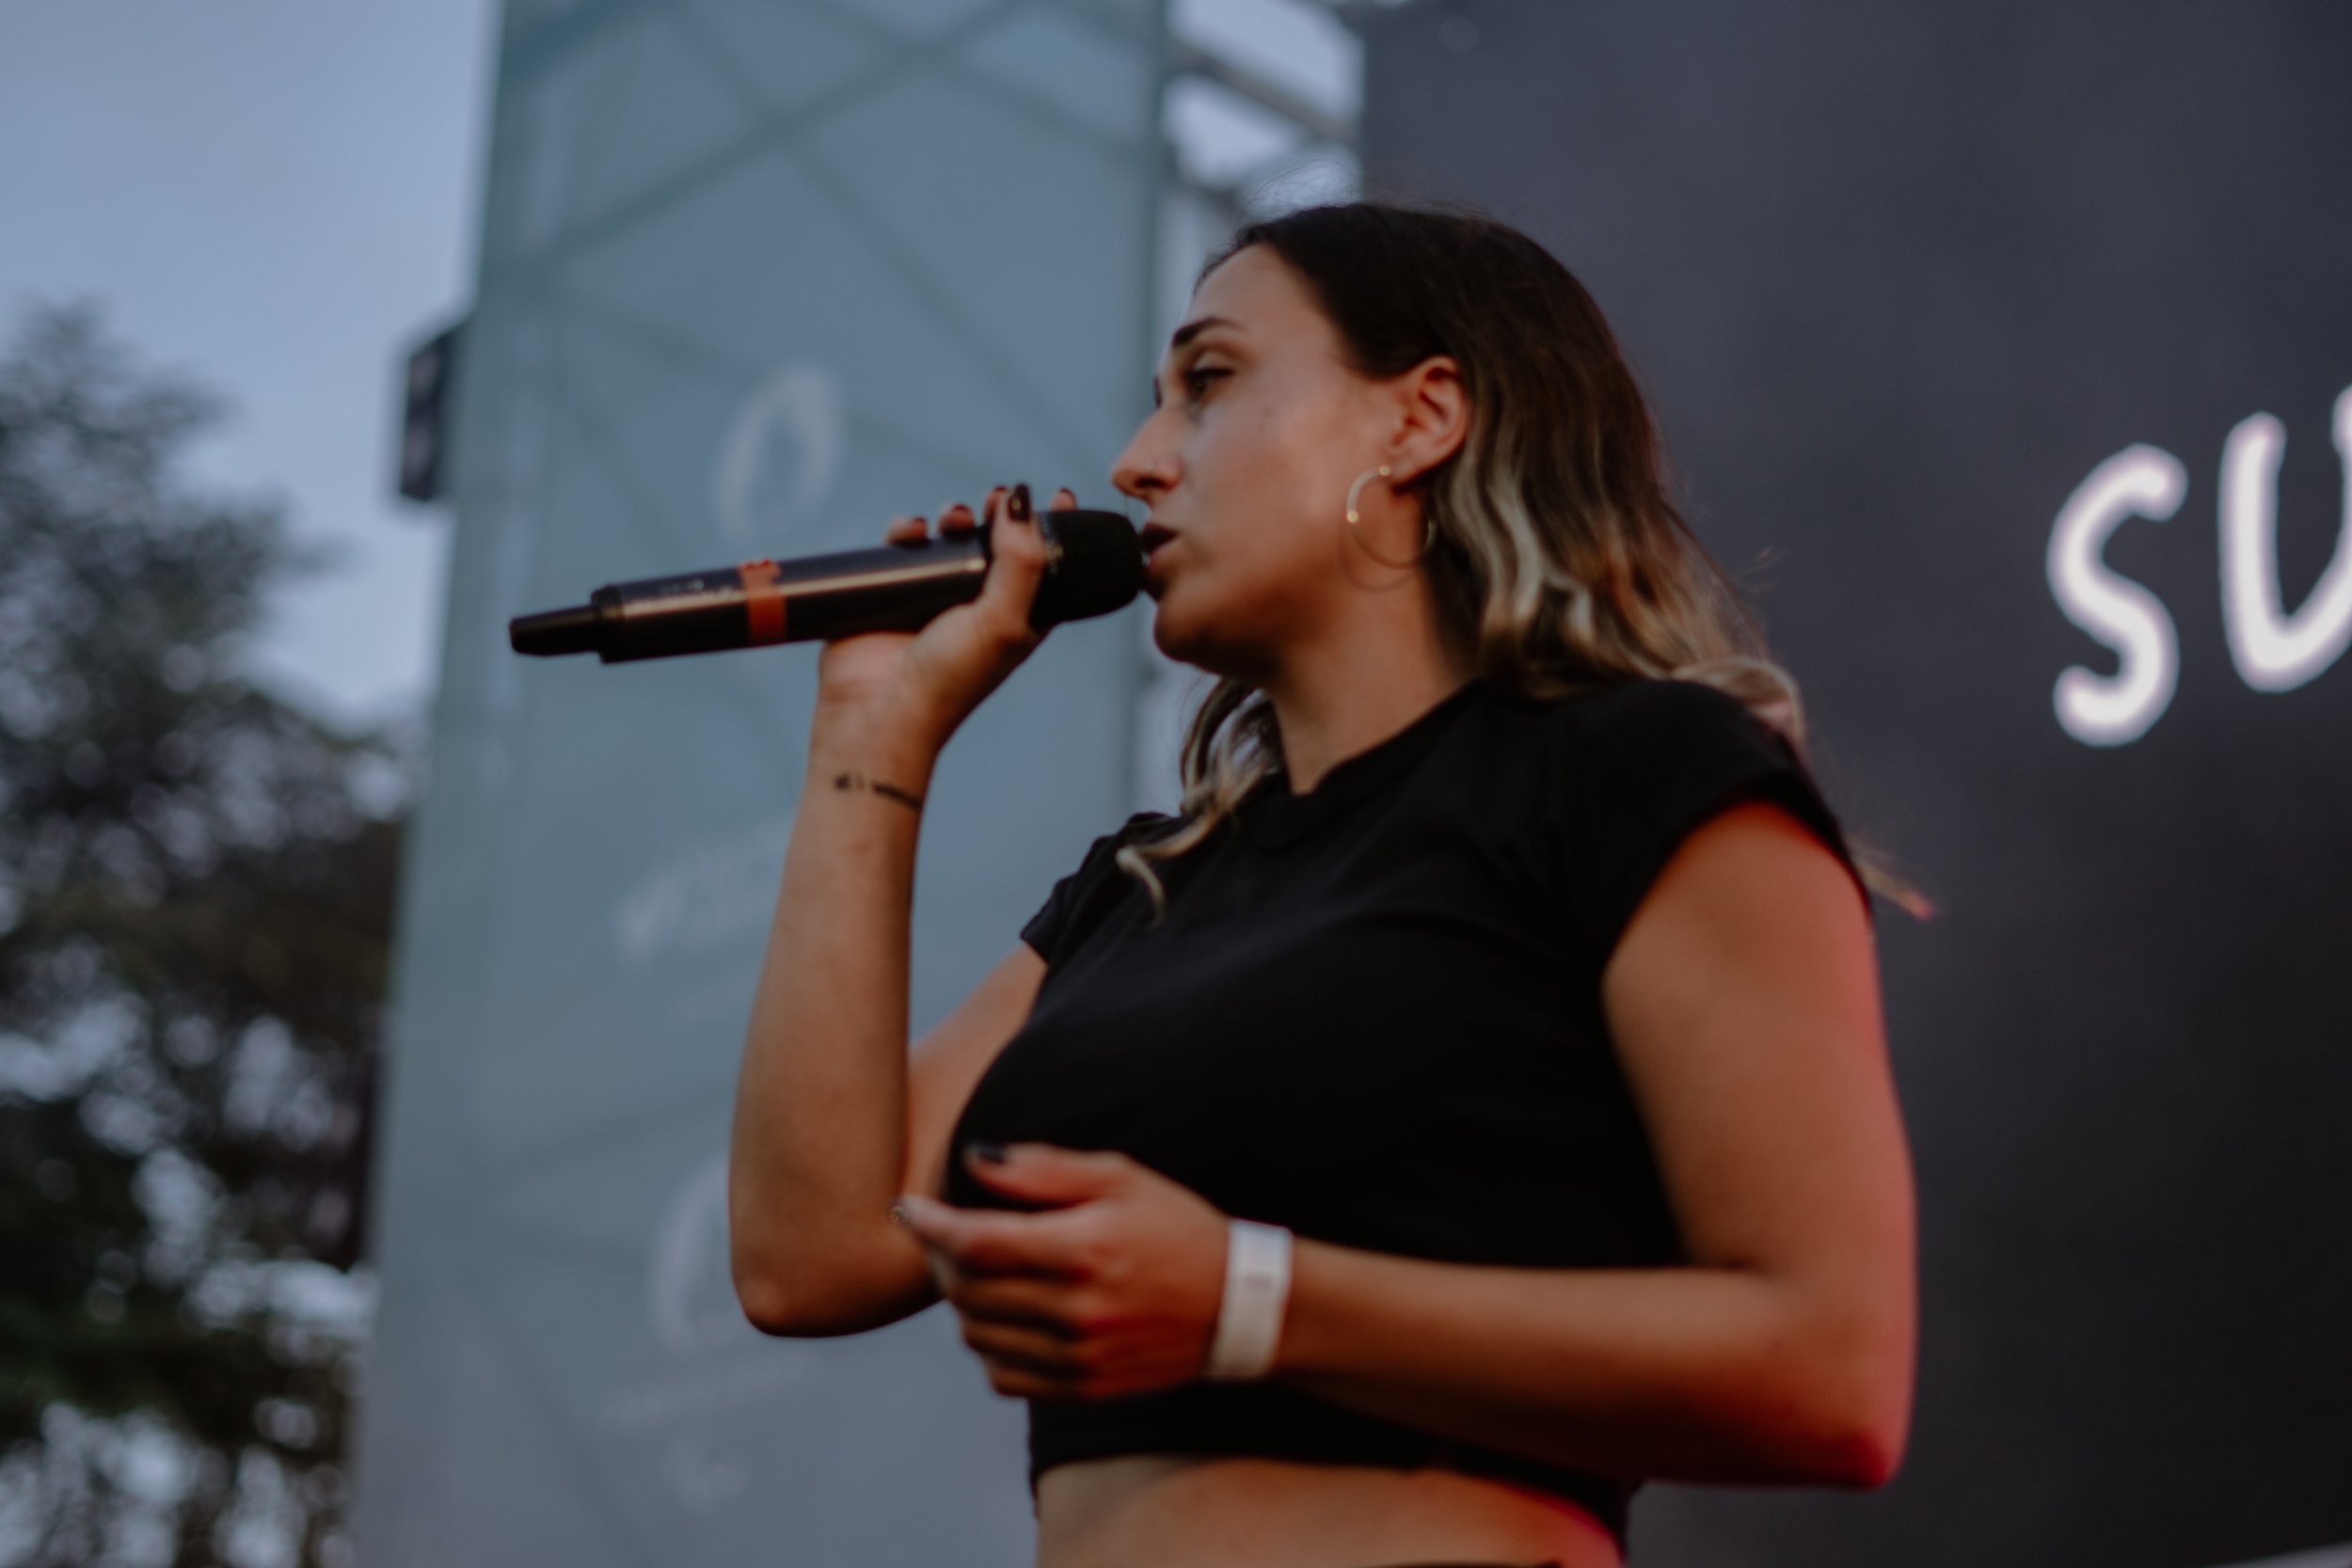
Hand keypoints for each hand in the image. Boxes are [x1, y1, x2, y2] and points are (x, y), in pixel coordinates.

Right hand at [813, 484, 1079, 752]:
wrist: (880, 708)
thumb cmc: (950, 677)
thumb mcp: (1003, 620)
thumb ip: (1022, 561)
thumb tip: (1022, 501)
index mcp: (1018, 620)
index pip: (1047, 571)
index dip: (1057, 534)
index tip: (1063, 495)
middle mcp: (979, 608)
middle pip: (998, 546)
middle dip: (1001, 516)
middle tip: (999, 497)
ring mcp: (935, 598)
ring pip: (951, 540)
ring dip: (955, 517)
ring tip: (956, 516)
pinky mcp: (893, 592)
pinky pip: (905, 548)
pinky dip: (909, 531)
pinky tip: (913, 530)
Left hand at [894, 1143, 1228, 1400]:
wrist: (1238, 1305)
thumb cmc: (1176, 1227)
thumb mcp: (1120, 1177)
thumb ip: (1043, 1169)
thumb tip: (973, 1162)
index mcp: (1083, 1250)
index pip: (975, 1242)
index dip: (929, 1223)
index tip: (907, 1206)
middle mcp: (1077, 1312)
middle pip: (966, 1290)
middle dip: (938, 1257)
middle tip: (940, 1232)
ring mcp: (1079, 1358)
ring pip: (976, 1336)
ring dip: (961, 1301)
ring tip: (976, 1270)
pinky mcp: (1083, 1389)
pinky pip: (1002, 1375)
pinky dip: (988, 1345)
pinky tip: (1006, 1314)